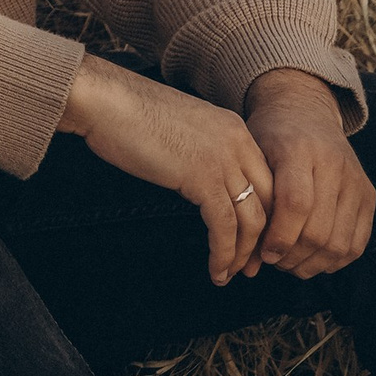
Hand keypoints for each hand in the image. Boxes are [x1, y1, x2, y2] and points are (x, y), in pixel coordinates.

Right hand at [58, 57, 274, 286]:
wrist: (106, 101)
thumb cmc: (130, 114)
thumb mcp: (182, 130)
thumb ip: (201, 152)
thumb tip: (201, 183)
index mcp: (234, 129)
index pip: (267, 180)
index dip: (267, 215)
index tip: (255, 241)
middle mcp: (237, 142)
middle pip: (268, 201)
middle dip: (262, 240)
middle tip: (250, 267)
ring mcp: (222, 159)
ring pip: (251, 219)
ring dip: (243, 254)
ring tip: (229, 274)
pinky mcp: (202, 177)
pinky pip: (224, 226)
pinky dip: (223, 254)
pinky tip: (215, 269)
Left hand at [241, 71, 374, 278]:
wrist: (305, 111)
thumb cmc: (271, 139)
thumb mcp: (253, 158)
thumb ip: (253, 204)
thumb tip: (248, 265)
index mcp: (299, 149)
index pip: (296, 204)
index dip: (280, 238)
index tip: (265, 253)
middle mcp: (334, 163)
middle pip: (319, 230)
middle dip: (293, 257)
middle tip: (275, 261)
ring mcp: (356, 180)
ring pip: (339, 244)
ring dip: (313, 264)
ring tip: (291, 262)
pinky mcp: (370, 195)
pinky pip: (358, 244)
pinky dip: (335, 261)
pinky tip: (313, 258)